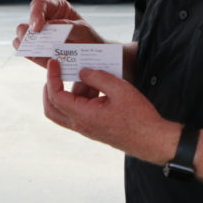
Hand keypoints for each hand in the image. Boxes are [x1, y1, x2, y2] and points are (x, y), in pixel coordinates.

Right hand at [13, 0, 104, 68]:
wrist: (92, 56)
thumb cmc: (89, 38)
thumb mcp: (83, 30)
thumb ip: (68, 26)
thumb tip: (50, 26)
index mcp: (55, 8)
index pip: (39, 4)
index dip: (35, 14)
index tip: (38, 27)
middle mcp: (43, 20)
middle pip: (27, 22)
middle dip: (27, 31)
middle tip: (34, 39)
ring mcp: (39, 37)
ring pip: (22, 38)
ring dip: (26, 44)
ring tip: (33, 49)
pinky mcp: (36, 52)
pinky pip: (26, 52)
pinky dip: (30, 54)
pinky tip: (37, 56)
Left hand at [42, 60, 173, 159]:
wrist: (152, 140)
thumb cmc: (138, 117)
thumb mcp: (120, 89)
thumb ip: (98, 78)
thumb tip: (82, 72)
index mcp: (83, 115)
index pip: (55, 96)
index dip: (52, 77)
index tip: (54, 63)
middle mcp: (80, 125)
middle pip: (52, 108)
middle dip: (50, 88)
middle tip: (57, 72)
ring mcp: (87, 128)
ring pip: (66, 110)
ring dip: (72, 91)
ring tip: (90, 76)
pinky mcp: (94, 128)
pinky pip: (80, 112)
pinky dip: (83, 98)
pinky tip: (99, 87)